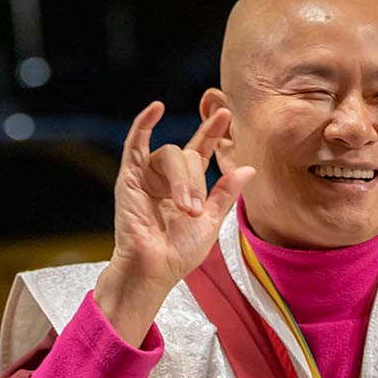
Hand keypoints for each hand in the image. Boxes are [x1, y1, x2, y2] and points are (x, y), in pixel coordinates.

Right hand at [95, 101, 254, 343]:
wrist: (155, 269)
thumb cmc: (179, 253)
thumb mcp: (211, 221)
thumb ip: (226, 193)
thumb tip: (248, 167)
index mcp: (187, 187)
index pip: (201, 150)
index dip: (212, 132)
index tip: (226, 114)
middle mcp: (166, 178)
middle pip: (187, 156)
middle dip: (196, 181)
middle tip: (194, 210)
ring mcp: (147, 176)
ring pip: (170, 155)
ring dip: (182, 180)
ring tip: (184, 208)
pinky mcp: (129, 178)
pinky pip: (135, 144)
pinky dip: (143, 124)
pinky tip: (156, 108)